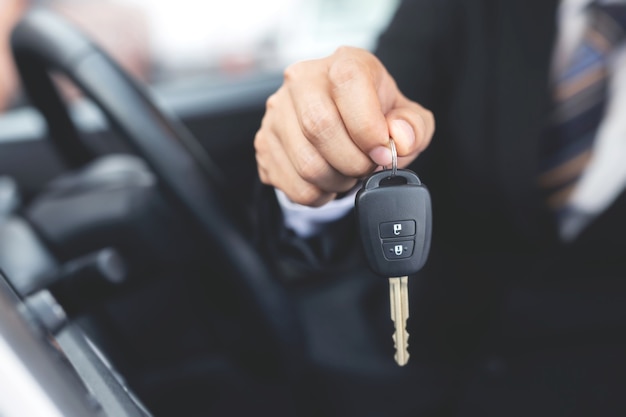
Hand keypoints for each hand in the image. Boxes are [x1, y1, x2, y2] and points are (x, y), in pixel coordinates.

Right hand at [255, 46, 434, 206]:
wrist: (342, 124)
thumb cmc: (374, 117)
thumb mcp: (407, 118)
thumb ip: (413, 127)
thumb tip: (398, 138)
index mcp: (343, 63)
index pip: (348, 83)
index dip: (368, 127)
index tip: (382, 152)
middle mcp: (302, 82)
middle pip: (320, 127)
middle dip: (353, 162)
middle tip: (367, 167)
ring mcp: (277, 113)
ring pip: (306, 164)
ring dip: (337, 181)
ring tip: (348, 173)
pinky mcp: (264, 144)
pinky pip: (293, 185)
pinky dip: (319, 194)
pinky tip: (329, 181)